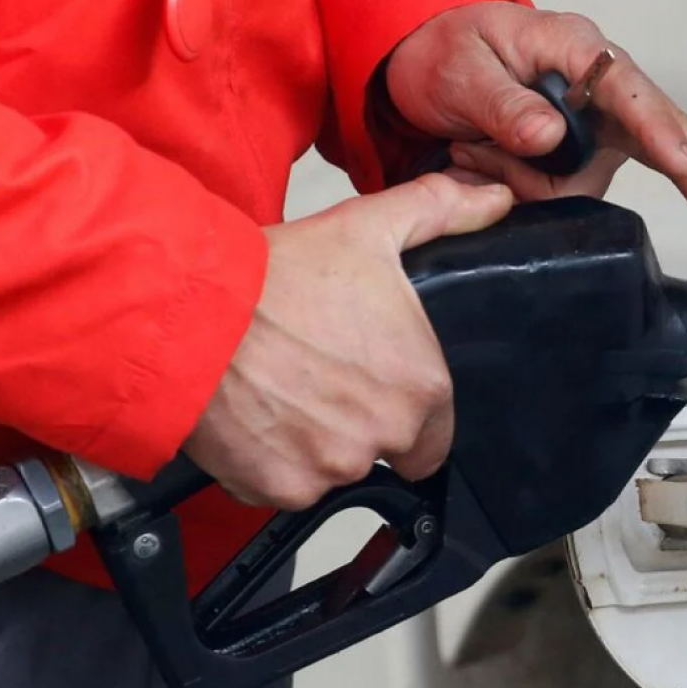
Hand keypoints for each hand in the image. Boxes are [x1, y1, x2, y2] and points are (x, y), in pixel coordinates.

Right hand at [183, 174, 514, 508]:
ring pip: (333, 468)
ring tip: (282, 388)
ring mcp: (331, 469)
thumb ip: (442, 213)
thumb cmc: (278, 277)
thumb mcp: (370, 228)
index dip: (407, 408)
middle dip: (360, 423)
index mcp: (423, 387)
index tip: (374, 382)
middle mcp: (384, 436)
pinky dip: (270, 460)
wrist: (191, 312)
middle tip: (321, 376)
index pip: (436, 432)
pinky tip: (255, 414)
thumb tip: (495, 199)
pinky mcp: (279, 488)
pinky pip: (284, 484)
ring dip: (315, 442)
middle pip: (384, 449)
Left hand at [384, 1, 686, 255]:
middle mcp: (601, 93)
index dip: (662, 132)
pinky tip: (486, 166)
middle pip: (669, 143)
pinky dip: (523, 194)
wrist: (428, 64)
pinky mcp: (579, 160)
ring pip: (590, 187)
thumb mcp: (463, 68)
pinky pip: (565, 200)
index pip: (634, 95)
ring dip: (530, 187)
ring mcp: (595, 131)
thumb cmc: (450, 49)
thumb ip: (503, 102)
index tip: (684, 165)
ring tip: (472, 149)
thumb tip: (549, 135)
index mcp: (581, 52)